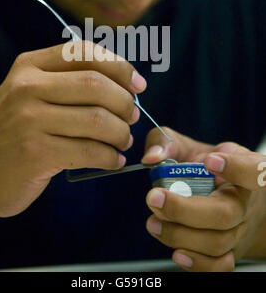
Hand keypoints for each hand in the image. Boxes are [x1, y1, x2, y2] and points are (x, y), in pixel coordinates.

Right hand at [0, 41, 145, 219]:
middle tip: (132, 117)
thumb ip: (67, 80)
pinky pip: (89, 151)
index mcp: (29, 66)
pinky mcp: (35, 153)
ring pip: (97, 119)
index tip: (138, 85)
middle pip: (96, 85)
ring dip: (121, 133)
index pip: (84, 53)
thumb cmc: (14, 130)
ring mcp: (28, 120)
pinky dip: (110, 157)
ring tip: (123, 141)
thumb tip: (125, 83)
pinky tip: (113, 160)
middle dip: (125, 103)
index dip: (119, 67)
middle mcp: (26, 87)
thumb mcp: (30, 92)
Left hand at [142, 127, 265, 271]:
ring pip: (217, 242)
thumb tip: (152, 156)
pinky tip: (176, 251)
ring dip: (179, 234)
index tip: (210, 161)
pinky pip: (219, 266)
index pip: (254, 170)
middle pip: (226, 214)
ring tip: (154, 221)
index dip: (236, 168)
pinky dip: (196, 263)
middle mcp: (247, 201)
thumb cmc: (205, 167)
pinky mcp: (229, 251)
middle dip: (184, 209)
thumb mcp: (189, 146)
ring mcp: (240, 229)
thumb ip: (166, 142)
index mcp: (246, 168)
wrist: (224, 194)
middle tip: (154, 198)